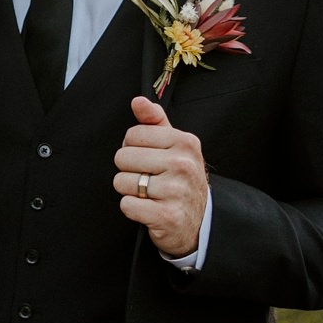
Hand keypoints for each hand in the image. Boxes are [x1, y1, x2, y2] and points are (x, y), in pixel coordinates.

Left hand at [114, 97, 207, 258]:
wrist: (200, 221)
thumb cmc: (180, 179)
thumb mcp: (174, 146)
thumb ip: (154, 121)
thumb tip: (138, 101)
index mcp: (185, 142)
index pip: (133, 134)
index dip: (133, 148)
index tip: (149, 159)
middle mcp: (184, 164)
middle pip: (123, 157)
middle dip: (130, 170)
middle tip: (149, 179)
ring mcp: (177, 191)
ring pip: (122, 182)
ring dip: (130, 191)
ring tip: (150, 194)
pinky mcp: (167, 215)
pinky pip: (127, 205)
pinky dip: (133, 209)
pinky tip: (150, 209)